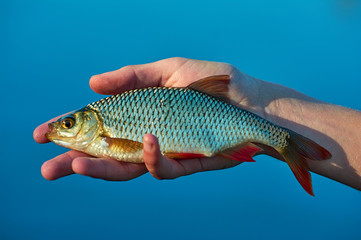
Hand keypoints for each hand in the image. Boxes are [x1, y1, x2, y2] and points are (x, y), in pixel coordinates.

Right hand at [33, 57, 264, 180]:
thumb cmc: (211, 83)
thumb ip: (132, 78)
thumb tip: (91, 83)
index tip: (41, 135)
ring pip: (127, 169)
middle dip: (75, 164)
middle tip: (48, 169)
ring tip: (76, 166)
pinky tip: (147, 139)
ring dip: (100, 170)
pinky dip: (151, 156)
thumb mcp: (168, 71)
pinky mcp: (186, 162)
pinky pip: (163, 166)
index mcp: (138, 115)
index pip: (98, 128)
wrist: (249, 99)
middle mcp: (147, 137)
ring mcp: (165, 152)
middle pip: (105, 156)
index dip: (70, 133)